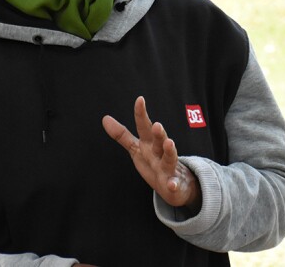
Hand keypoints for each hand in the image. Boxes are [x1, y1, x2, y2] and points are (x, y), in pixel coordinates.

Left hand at [102, 96, 201, 212]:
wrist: (179, 184)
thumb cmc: (155, 163)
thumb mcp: (137, 149)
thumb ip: (122, 135)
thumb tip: (104, 118)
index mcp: (149, 145)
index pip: (144, 128)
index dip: (141, 115)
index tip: (140, 99)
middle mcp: (159, 154)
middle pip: (158, 141)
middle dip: (158, 133)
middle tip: (157, 125)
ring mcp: (168, 168)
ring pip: (169, 159)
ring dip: (170, 151)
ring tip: (169, 143)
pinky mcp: (174, 184)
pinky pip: (174, 185)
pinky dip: (174, 185)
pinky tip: (172, 185)